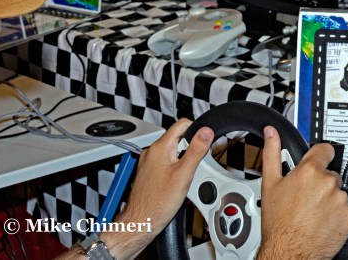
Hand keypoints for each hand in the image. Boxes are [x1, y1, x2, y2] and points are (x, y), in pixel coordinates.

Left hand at [102, 118, 212, 259]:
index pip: (182, 124)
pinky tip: (177, 182)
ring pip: (173, 151)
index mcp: (159, 148)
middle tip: (194, 166)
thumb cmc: (158, 202)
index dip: (197, 131)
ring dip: (183, 159)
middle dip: (191, 148)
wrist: (141, 221)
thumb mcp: (184, 174)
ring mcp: (149, 162)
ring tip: (185, 177)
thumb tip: (206, 131)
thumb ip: (196, 150)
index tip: (204, 142)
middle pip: (179, 138)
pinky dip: (175, 168)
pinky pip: (166, 162)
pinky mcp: (149, 172)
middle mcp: (151, 152)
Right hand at [258, 126, 347, 259]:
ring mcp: (341, 199)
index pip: (325, 149)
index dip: (319, 156)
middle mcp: (328, 182)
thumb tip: (272, 133)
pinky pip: (347, 209)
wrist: (289, 252)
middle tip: (306, 198)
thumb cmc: (278, 224)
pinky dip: (338, 214)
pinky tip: (323, 221)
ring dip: (329, 200)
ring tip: (313, 213)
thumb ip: (272, 153)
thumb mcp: (270, 185)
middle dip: (321, 183)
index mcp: (310, 171)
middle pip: (330, 174)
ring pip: (338, 193)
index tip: (316, 162)